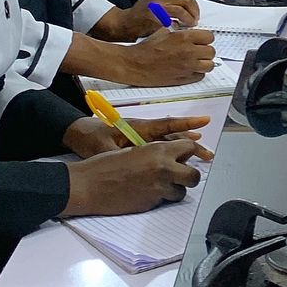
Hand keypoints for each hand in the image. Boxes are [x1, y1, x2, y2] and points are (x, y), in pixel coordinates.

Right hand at [61, 140, 202, 218]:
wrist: (89, 185)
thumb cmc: (107, 164)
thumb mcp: (136, 149)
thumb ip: (157, 153)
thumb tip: (171, 157)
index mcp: (160, 150)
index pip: (189, 148)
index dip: (187, 153)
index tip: (186, 156)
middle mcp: (164, 169)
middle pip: (194, 176)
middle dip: (189, 176)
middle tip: (181, 176)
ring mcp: (158, 189)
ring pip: (181, 192)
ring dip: (175, 190)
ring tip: (161, 186)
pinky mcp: (150, 204)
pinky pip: (164, 202)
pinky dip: (160, 199)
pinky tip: (146, 193)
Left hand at [62, 114, 213, 160]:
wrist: (78, 133)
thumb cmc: (90, 137)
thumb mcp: (104, 148)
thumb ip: (122, 155)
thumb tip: (137, 164)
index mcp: (138, 128)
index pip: (167, 125)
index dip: (186, 124)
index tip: (204, 123)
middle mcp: (144, 131)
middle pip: (172, 136)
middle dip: (191, 144)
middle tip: (207, 154)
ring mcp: (142, 137)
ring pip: (169, 142)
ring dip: (185, 147)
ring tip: (202, 155)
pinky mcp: (138, 144)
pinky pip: (160, 147)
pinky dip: (173, 151)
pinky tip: (181, 159)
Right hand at [92, 0, 201, 40]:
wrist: (125, 24)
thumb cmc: (140, 14)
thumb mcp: (155, 1)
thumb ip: (171, 2)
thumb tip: (189, 8)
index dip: (194, 6)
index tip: (196, 14)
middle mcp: (160, 0)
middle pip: (185, 2)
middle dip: (193, 13)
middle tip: (194, 22)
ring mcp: (157, 10)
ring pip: (179, 12)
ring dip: (187, 20)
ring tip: (188, 27)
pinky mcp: (154, 22)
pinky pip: (170, 24)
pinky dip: (176, 28)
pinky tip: (176, 32)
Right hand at [119, 27, 215, 86]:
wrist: (135, 64)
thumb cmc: (146, 48)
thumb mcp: (163, 30)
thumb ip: (179, 30)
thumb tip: (187, 29)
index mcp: (184, 38)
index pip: (209, 36)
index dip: (205, 37)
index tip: (202, 39)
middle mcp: (188, 53)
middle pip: (211, 51)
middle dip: (206, 49)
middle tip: (200, 49)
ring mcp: (186, 67)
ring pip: (209, 65)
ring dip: (205, 62)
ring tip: (198, 60)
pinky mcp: (182, 79)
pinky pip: (200, 76)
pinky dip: (198, 72)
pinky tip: (190, 68)